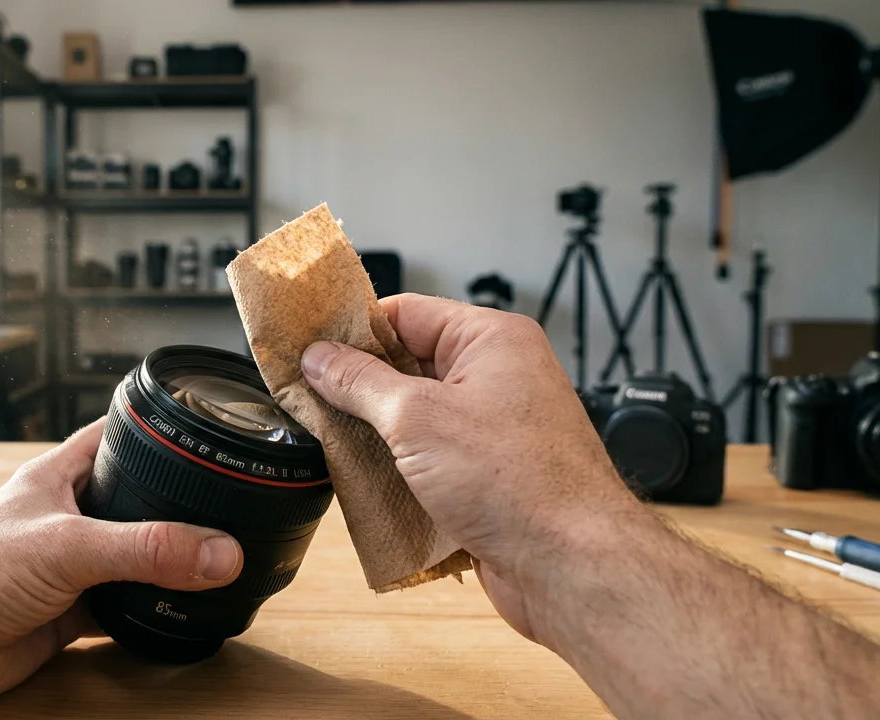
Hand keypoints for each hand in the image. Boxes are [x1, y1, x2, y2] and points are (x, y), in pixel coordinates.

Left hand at [0, 421, 243, 710]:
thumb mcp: (70, 546)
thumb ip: (146, 548)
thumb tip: (217, 550)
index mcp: (60, 476)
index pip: (117, 437)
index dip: (158, 432)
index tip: (203, 432)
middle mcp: (67, 516)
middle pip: (135, 501)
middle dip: (175, 508)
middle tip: (224, 509)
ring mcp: (69, 565)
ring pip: (132, 558)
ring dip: (164, 565)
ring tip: (212, 561)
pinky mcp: (69, 611)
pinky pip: (121, 607)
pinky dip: (148, 612)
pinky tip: (175, 614)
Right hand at [299, 294, 648, 643]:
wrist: (572, 566)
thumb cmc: (521, 484)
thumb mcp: (416, 419)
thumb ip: (360, 383)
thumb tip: (321, 359)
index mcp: (491, 341)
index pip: (406, 314)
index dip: (353, 329)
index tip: (307, 346)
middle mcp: (499, 376)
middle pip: (408, 366)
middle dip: (360, 387)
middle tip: (310, 399)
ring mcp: (496, 428)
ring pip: (417, 417)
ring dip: (378, 435)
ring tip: (335, 445)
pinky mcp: (491, 475)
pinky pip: (432, 459)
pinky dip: (402, 471)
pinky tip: (372, 485)